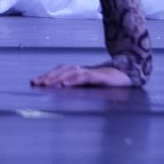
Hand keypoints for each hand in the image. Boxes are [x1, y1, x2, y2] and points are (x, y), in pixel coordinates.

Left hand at [31, 58, 145, 89]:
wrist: (128, 75)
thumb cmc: (109, 83)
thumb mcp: (91, 87)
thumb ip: (79, 88)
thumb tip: (63, 93)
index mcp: (79, 72)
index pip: (60, 71)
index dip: (47, 75)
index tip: (34, 82)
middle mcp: (83, 70)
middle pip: (61, 70)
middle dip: (48, 77)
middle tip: (36, 83)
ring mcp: (91, 72)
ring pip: (70, 73)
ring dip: (56, 78)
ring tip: (45, 84)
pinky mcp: (99, 77)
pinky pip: (84, 77)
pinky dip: (73, 80)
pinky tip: (65, 85)